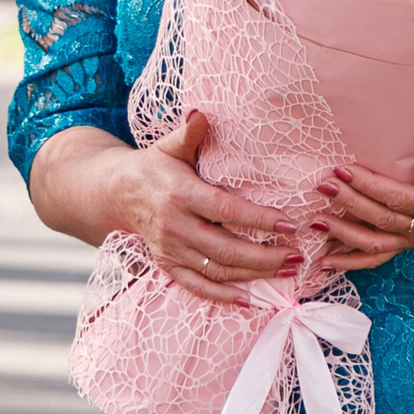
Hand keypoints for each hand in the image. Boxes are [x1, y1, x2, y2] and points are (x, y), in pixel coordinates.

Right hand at [106, 112, 294, 305]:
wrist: (117, 193)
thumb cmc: (153, 165)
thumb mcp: (169, 146)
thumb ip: (190, 133)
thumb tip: (202, 113)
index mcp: (181, 194)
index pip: (227, 211)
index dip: (259, 220)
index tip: (290, 224)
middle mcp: (176, 226)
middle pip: (226, 248)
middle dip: (264, 256)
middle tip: (296, 255)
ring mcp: (171, 249)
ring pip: (216, 269)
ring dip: (253, 275)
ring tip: (286, 271)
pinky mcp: (167, 265)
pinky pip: (195, 286)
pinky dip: (221, 296)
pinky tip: (248, 300)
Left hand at [310, 144, 413, 271]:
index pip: (397, 198)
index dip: (370, 186)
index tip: (344, 169)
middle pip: (380, 220)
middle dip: (349, 204)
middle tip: (324, 185)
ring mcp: (412, 240)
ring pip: (373, 245)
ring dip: (342, 235)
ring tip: (315, 222)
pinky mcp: (403, 243)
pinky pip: (374, 258)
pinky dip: (349, 262)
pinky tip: (324, 262)